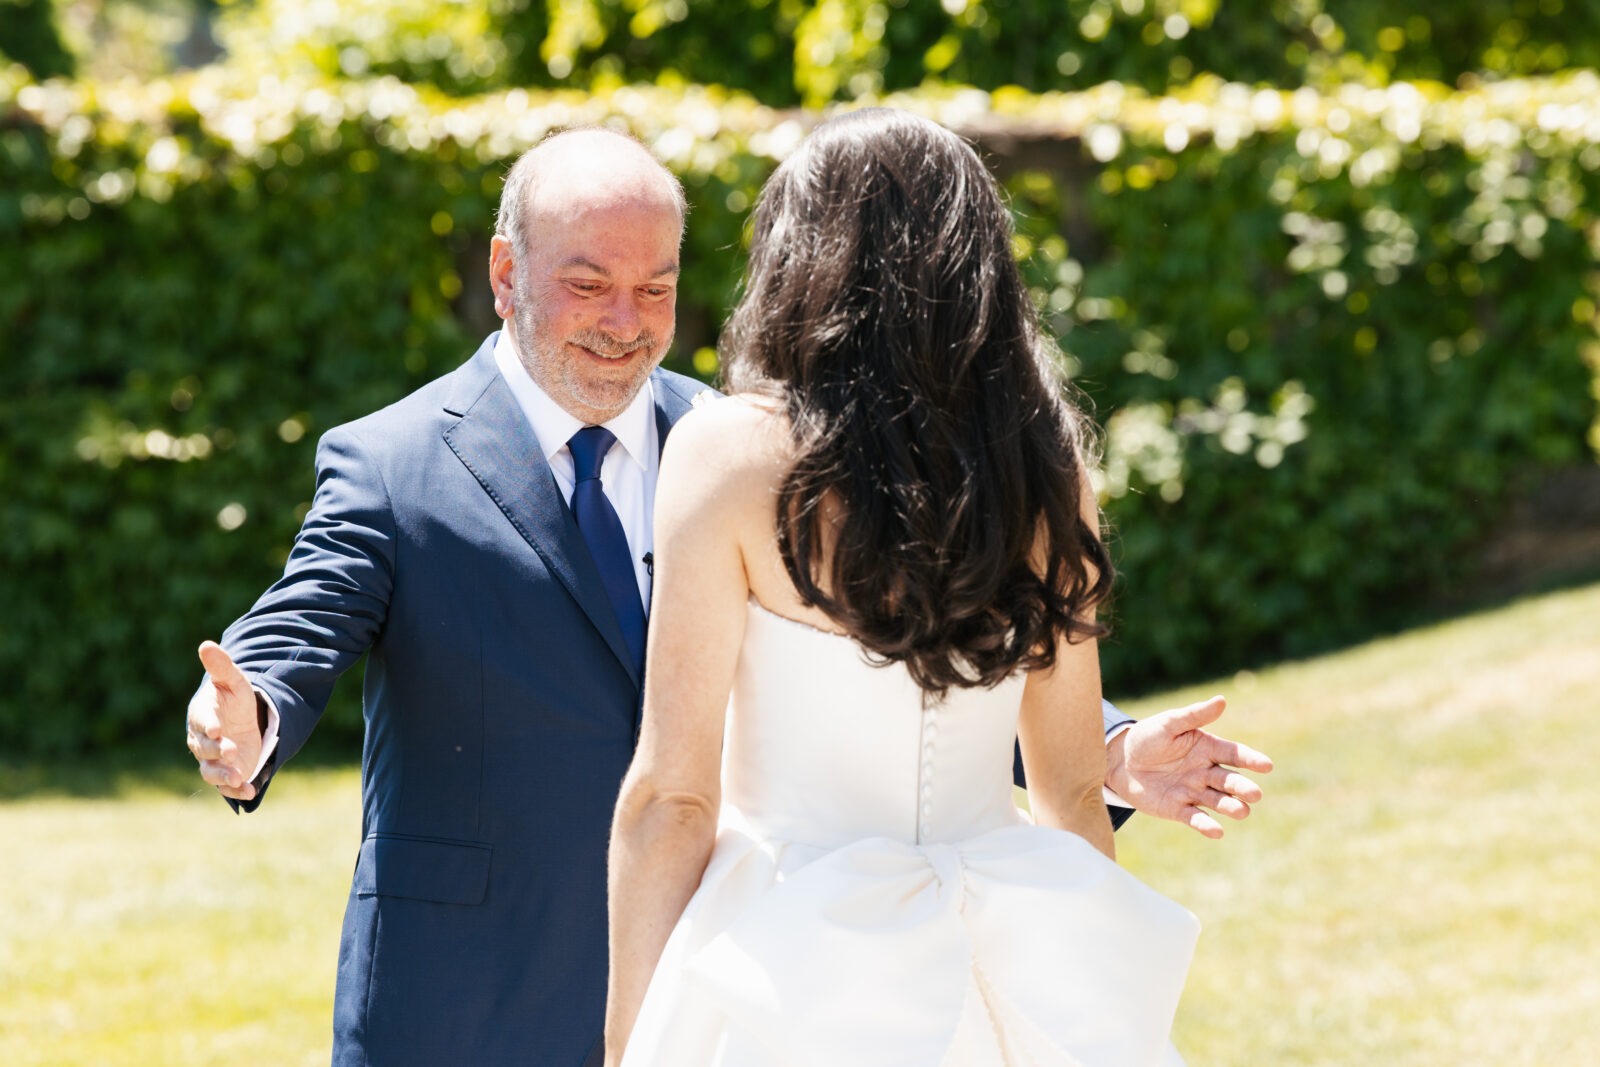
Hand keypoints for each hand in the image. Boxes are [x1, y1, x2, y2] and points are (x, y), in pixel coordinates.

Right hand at [186, 641, 263, 801]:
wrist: (244, 721)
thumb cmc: (235, 698)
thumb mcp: (234, 681)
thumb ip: (221, 666)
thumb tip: (206, 644)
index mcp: (202, 715)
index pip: (200, 721)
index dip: (207, 725)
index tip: (216, 729)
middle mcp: (202, 740)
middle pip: (204, 749)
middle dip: (217, 751)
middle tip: (233, 751)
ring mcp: (213, 760)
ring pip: (211, 772)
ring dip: (224, 776)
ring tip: (239, 777)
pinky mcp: (227, 774)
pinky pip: (226, 787)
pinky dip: (236, 792)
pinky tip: (250, 792)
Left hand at [1105, 695, 1272, 838]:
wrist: (1119, 761)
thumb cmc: (1147, 738)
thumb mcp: (1169, 723)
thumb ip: (1194, 715)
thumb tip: (1222, 700)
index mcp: (1207, 749)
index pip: (1234, 754)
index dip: (1250, 760)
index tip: (1266, 765)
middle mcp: (1206, 772)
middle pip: (1230, 780)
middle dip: (1242, 788)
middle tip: (1254, 794)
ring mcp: (1194, 792)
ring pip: (1218, 801)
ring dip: (1230, 807)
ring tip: (1242, 811)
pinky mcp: (1179, 809)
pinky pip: (1195, 818)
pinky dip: (1206, 825)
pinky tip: (1216, 831)